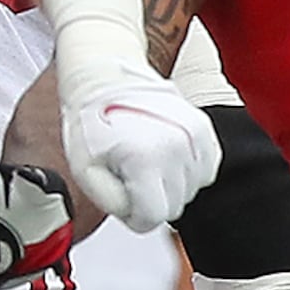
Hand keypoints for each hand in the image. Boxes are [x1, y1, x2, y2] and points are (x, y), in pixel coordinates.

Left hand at [63, 85, 218, 233]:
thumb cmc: (91, 117)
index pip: (151, 217)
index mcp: (143, 158)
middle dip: (150, 199)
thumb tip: (140, 214)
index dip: (132, 215)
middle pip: (173, 207)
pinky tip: (164, 156)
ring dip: (168, 185)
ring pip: (191, 191)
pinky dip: (187, 171)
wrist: (105, 73)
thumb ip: (112, 202)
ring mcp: (194, 136)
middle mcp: (175, 147)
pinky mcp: (204, 129)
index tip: (121, 197)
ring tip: (145, 160)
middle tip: (129, 174)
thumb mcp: (84, 170)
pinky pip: (205, 172)